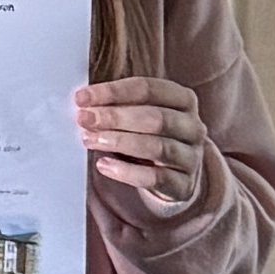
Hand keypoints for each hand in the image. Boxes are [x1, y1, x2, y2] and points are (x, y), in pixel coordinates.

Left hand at [81, 75, 209, 212]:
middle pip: (155, 118)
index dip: (113, 92)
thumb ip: (118, 106)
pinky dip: (127, 172)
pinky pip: (156, 178)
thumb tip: (84, 104)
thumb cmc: (152, 136)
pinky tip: (103, 165)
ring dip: (119, 142)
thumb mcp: (141, 115)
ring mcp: (191, 157)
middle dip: (115, 117)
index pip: (148, 89)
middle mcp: (192, 127)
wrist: (177, 176)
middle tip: (84, 119)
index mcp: (183, 100)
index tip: (82, 98)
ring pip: (157, 147)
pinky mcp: (184, 184)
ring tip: (89, 140)